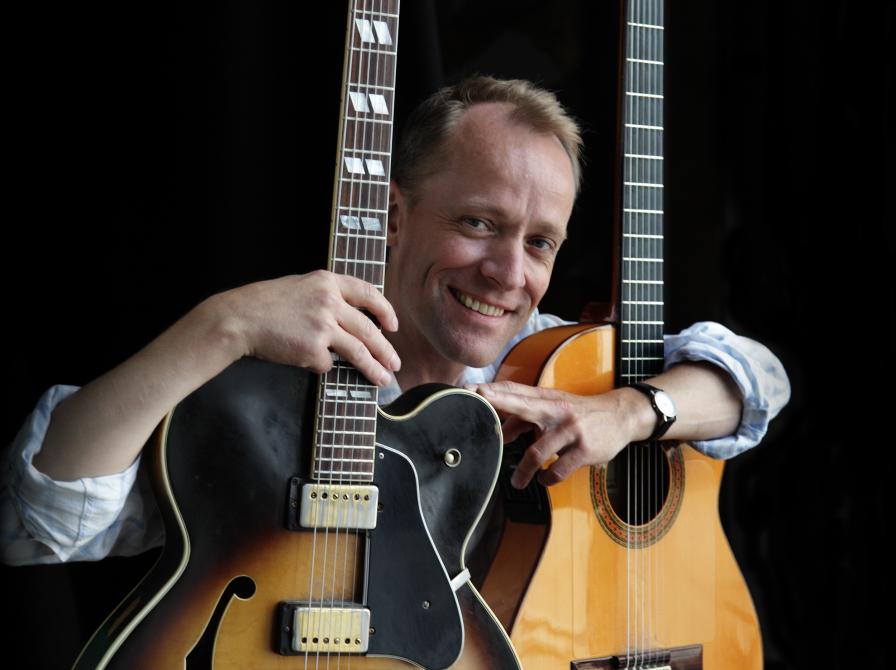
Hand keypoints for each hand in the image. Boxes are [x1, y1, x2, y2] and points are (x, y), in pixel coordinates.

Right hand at [210, 270, 400, 385]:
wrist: (240, 318)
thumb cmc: (266, 304)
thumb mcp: (302, 286)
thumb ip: (329, 296)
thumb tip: (355, 318)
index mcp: (328, 282)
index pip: (369, 294)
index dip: (386, 311)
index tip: (394, 326)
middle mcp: (330, 302)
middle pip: (369, 329)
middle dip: (386, 350)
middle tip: (395, 364)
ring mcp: (323, 326)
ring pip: (359, 351)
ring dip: (374, 368)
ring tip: (383, 380)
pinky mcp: (313, 349)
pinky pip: (328, 364)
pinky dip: (322, 365)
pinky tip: (308, 360)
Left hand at [469, 381, 651, 487]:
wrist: (621, 415)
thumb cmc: (580, 413)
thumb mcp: (555, 409)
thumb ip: (526, 419)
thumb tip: (501, 432)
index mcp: (547, 399)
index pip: (517, 391)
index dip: (495, 391)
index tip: (474, 389)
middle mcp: (557, 411)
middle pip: (524, 407)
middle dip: (501, 403)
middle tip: (481, 402)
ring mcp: (571, 430)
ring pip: (537, 451)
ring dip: (523, 471)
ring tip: (517, 481)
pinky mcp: (584, 450)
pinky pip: (558, 470)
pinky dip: (547, 478)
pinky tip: (544, 479)